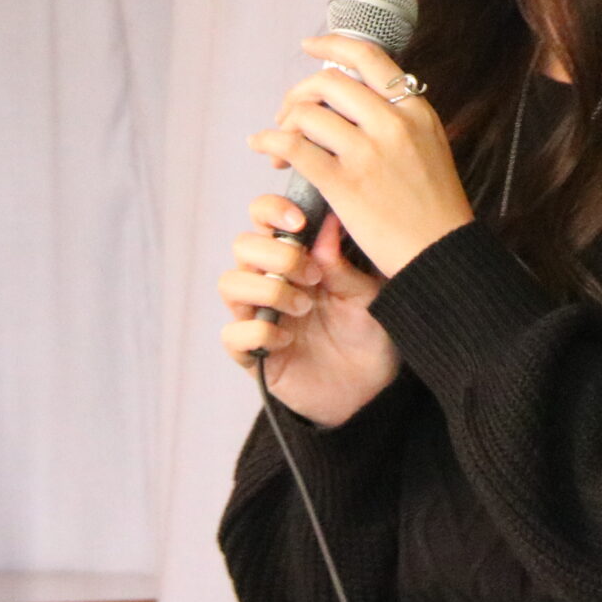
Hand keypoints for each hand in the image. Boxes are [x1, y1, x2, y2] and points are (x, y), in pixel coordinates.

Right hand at [219, 193, 398, 426]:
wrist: (371, 390)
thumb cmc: (368, 332)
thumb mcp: (366, 295)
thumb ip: (342, 263)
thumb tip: (327, 222)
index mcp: (296, 256)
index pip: (264, 217)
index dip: (272, 211)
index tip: (300, 222)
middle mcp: (270, 280)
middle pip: (243, 245)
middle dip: (276, 255)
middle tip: (313, 275)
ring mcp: (258, 315)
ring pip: (230, 284)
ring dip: (268, 290)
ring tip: (304, 306)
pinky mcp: (252, 353)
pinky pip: (233, 333)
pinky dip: (259, 331)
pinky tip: (288, 339)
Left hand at [247, 34, 475, 277]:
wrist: (442, 257)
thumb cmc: (434, 211)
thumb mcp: (431, 148)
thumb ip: (400, 121)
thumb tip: (361, 100)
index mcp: (416, 111)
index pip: (369, 58)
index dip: (332, 46)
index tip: (310, 48)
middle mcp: (393, 123)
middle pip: (329, 82)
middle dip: (299, 94)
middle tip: (290, 115)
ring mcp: (369, 153)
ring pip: (308, 113)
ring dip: (284, 124)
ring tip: (281, 146)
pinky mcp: (345, 184)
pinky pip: (295, 148)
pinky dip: (271, 143)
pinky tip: (265, 151)